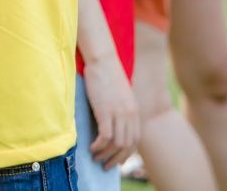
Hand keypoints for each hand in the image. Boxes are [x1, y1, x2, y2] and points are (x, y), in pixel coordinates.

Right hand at [81, 53, 139, 168]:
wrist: (103, 59)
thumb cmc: (107, 74)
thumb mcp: (119, 94)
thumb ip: (120, 108)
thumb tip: (113, 121)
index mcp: (134, 112)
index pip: (135, 140)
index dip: (126, 154)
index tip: (116, 160)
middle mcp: (130, 115)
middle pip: (127, 145)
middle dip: (116, 159)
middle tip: (105, 166)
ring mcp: (119, 113)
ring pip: (117, 144)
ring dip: (106, 155)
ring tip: (96, 158)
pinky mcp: (106, 111)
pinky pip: (105, 136)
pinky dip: (99, 146)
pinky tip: (91, 148)